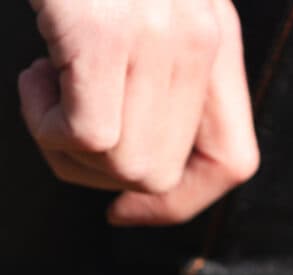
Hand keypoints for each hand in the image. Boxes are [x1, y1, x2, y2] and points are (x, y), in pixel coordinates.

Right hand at [18, 0, 257, 225]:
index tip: (122, 211)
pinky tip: (33, 74)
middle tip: (62, 113)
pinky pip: (87, 135)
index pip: (233, 159)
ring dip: (65, 143)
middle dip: (100, 169)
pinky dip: (43, 123)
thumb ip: (164, 73)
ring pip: (128, 164)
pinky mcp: (102, 33)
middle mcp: (202, 36)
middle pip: (166, 173)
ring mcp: (159, 35)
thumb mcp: (141, 13)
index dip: (177, 203)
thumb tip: (144, 169)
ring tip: (46, 80)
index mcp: (217, 33)